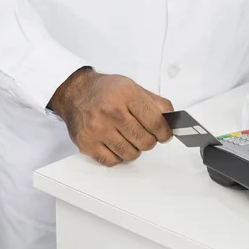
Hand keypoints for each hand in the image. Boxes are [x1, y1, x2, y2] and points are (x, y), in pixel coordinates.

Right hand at [48, 67, 173, 165]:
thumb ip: (155, 103)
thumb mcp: (133, 87)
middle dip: (149, 140)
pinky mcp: (87, 143)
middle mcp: (111, 112)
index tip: (164, 135)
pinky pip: (113, 161)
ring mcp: (98, 129)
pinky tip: (114, 143)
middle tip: (143, 134)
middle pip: (145, 141)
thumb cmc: (105, 90)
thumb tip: (172, 120)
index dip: (165, 132)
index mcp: (126, 95)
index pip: (156, 122)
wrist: (76, 92)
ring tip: (127, 137)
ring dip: (133, 149)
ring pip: (131, 154)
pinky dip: (117, 156)